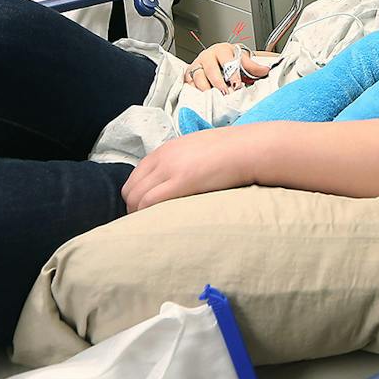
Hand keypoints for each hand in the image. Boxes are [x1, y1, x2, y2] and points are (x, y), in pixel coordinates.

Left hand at [122, 125, 262, 211]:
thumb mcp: (197, 150)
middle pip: (130, 190)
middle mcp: (162, 158)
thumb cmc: (230, 152)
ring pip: (136, 199)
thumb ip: (180, 162)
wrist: (248, 148)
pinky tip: (158, 225)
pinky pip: (150, 202)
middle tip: (146, 225)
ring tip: (153, 230)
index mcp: (165, 149)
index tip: (144, 212)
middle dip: (134, 210)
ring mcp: (170, 169)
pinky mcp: (181, 182)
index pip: (135, 177)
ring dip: (139, 217)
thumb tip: (175, 182)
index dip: (135, 197)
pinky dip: (148, 216)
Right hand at [182, 43, 274, 92]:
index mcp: (222, 50)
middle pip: (211, 70)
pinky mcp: (189, 75)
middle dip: (218, 83)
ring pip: (199, 77)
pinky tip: (202, 99)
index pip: (227, 61)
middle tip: (225, 94)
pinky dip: (195, 92)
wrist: (215, 56)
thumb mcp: (241, 59)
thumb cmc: (228, 58)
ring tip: (214, 99)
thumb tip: (265, 70)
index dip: (232, 74)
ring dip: (206, 89)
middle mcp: (207, 56)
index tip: (237, 85)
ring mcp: (197, 65)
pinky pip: (190, 84)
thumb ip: (252, 66)